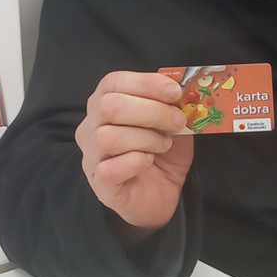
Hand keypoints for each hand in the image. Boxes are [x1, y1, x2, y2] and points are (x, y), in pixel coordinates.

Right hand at [75, 72, 193, 230]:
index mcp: (105, 104)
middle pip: (109, 106)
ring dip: (147, 138)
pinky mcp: (100, 183)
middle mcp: (90, 127)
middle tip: (178, 121)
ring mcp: (91, 156)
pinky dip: (135, 162)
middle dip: (152, 111)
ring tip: (164, 145)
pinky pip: (110, 168)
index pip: (112, 82)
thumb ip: (173, 105)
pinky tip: (149, 161)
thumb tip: (186, 89)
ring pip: (108, 136)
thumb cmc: (161, 154)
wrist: (160, 195)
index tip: (174, 91)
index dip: (145, 82)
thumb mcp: (172, 123)